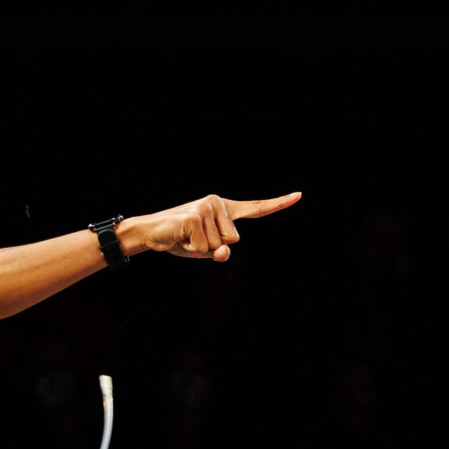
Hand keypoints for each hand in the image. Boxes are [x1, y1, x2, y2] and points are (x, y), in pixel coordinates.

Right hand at [125, 192, 302, 261]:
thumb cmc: (181, 240)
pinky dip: (192, 249)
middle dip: (213, 247)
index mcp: (224, 209)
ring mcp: (206, 207)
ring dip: (201, 249)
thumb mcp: (206, 250)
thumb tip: (223, 253)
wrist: (150, 233)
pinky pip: (204, 248)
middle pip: (234, 240)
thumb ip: (220, 252)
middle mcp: (217, 203)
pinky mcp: (195, 217)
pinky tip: (181, 238)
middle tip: (193, 238)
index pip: (256, 209)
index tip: (298, 195)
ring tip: (186, 237)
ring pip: (220, 246)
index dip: (278, 204)